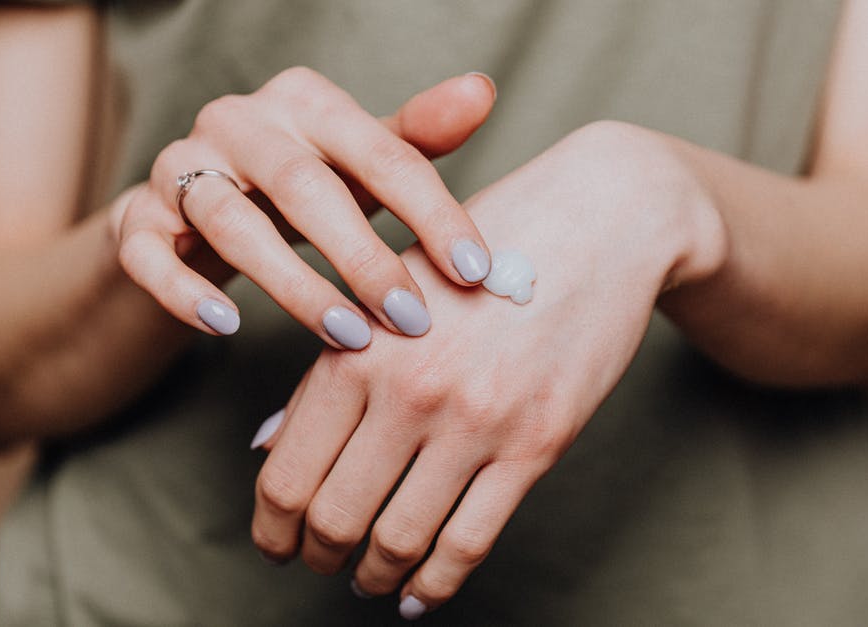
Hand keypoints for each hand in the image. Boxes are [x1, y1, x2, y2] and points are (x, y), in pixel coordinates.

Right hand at [114, 67, 496, 346]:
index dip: (433, 213)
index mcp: (304, 101)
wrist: (190, 211)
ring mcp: (178, 167)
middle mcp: (237, 121)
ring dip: (293, 284)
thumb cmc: (297, 187)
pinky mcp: (135, 218)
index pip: (382, 153)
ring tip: (346, 335)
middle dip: (363, 257)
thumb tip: (481, 91)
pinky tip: (228, 327)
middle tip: (412, 318)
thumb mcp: (357, 162)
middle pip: (304, 186)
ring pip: (230, 222)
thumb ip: (414, 136)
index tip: (475, 273)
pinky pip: (150, 254)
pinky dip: (186, 292)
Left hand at [250, 121, 727, 616]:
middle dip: (317, 556)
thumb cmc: (483, 248)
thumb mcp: (390, 291)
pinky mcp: (537, 443)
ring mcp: (475, 420)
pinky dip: (436, 585)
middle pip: (334, 517)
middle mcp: (408, 389)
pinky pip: (470, 542)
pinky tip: (420, 594)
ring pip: (399, 540)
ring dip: (373, 576)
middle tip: (320, 563)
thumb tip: (267, 448)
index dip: (272, 528)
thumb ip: (327, 371)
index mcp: (356, 347)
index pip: (287, 473)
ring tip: (368, 579)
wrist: (599, 220)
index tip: (276, 544)